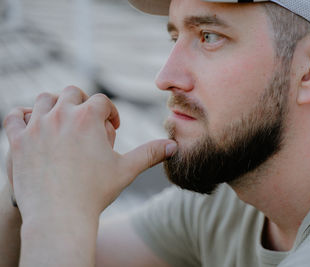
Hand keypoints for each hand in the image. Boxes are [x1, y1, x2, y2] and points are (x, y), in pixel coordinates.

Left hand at [3, 86, 176, 222]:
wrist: (59, 216)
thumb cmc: (95, 193)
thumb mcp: (126, 170)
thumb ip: (150, 153)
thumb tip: (173, 146)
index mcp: (88, 117)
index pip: (101, 101)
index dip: (110, 113)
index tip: (112, 128)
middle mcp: (61, 114)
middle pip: (73, 93)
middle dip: (84, 104)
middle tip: (88, 124)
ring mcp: (36, 125)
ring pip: (44, 99)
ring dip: (55, 106)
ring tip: (63, 123)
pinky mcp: (18, 140)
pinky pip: (14, 116)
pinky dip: (23, 116)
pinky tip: (33, 125)